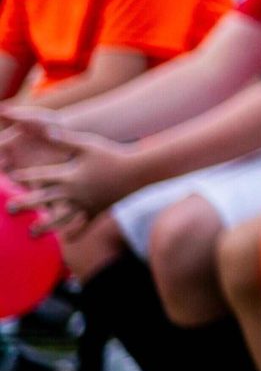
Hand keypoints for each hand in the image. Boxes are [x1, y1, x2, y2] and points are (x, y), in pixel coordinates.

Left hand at [9, 114, 139, 235]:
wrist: (139, 173)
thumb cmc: (113, 155)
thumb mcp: (88, 144)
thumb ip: (65, 140)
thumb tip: (45, 130)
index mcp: (69, 175)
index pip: (40, 176)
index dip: (24, 176)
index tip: (9, 177)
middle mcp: (74, 193)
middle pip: (44, 199)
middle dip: (25, 203)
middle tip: (9, 208)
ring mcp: (85, 204)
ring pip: (61, 217)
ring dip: (45, 225)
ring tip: (32, 232)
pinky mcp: (98, 210)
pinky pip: (84, 224)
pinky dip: (76, 232)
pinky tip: (67, 240)